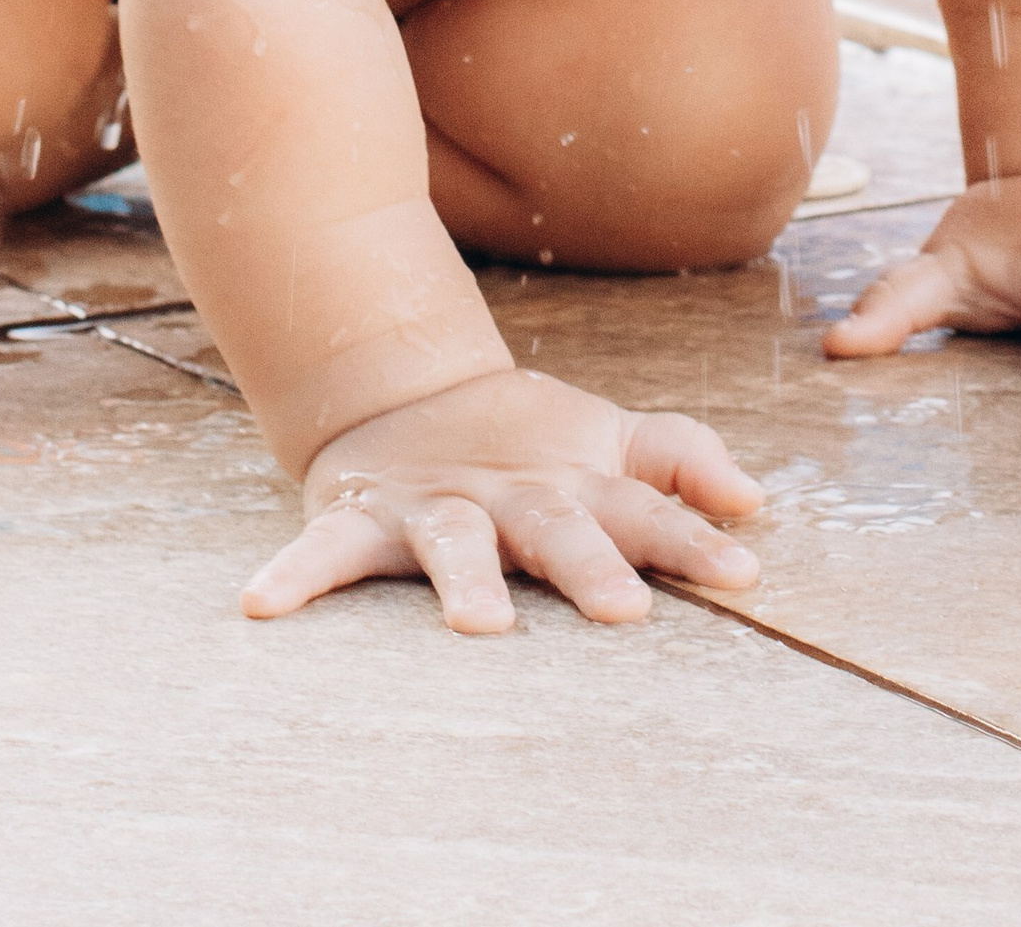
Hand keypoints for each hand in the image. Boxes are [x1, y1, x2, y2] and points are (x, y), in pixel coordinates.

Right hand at [242, 368, 765, 632]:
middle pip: (557, 527)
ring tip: (480, 628)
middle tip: (624, 608)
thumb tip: (758, 499)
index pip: (645, 507)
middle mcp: (509, 492)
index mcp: (574, 481)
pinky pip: (328, 549)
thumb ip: (681, 460)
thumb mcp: (608, 443)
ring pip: (454, 542)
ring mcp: (436, 503)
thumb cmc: (530, 445)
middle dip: (591, 564)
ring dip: (468, 580)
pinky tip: (262, 605)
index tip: (743, 574)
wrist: (402, 394)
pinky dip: (296, 574)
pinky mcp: (365, 515)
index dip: (691, 538)